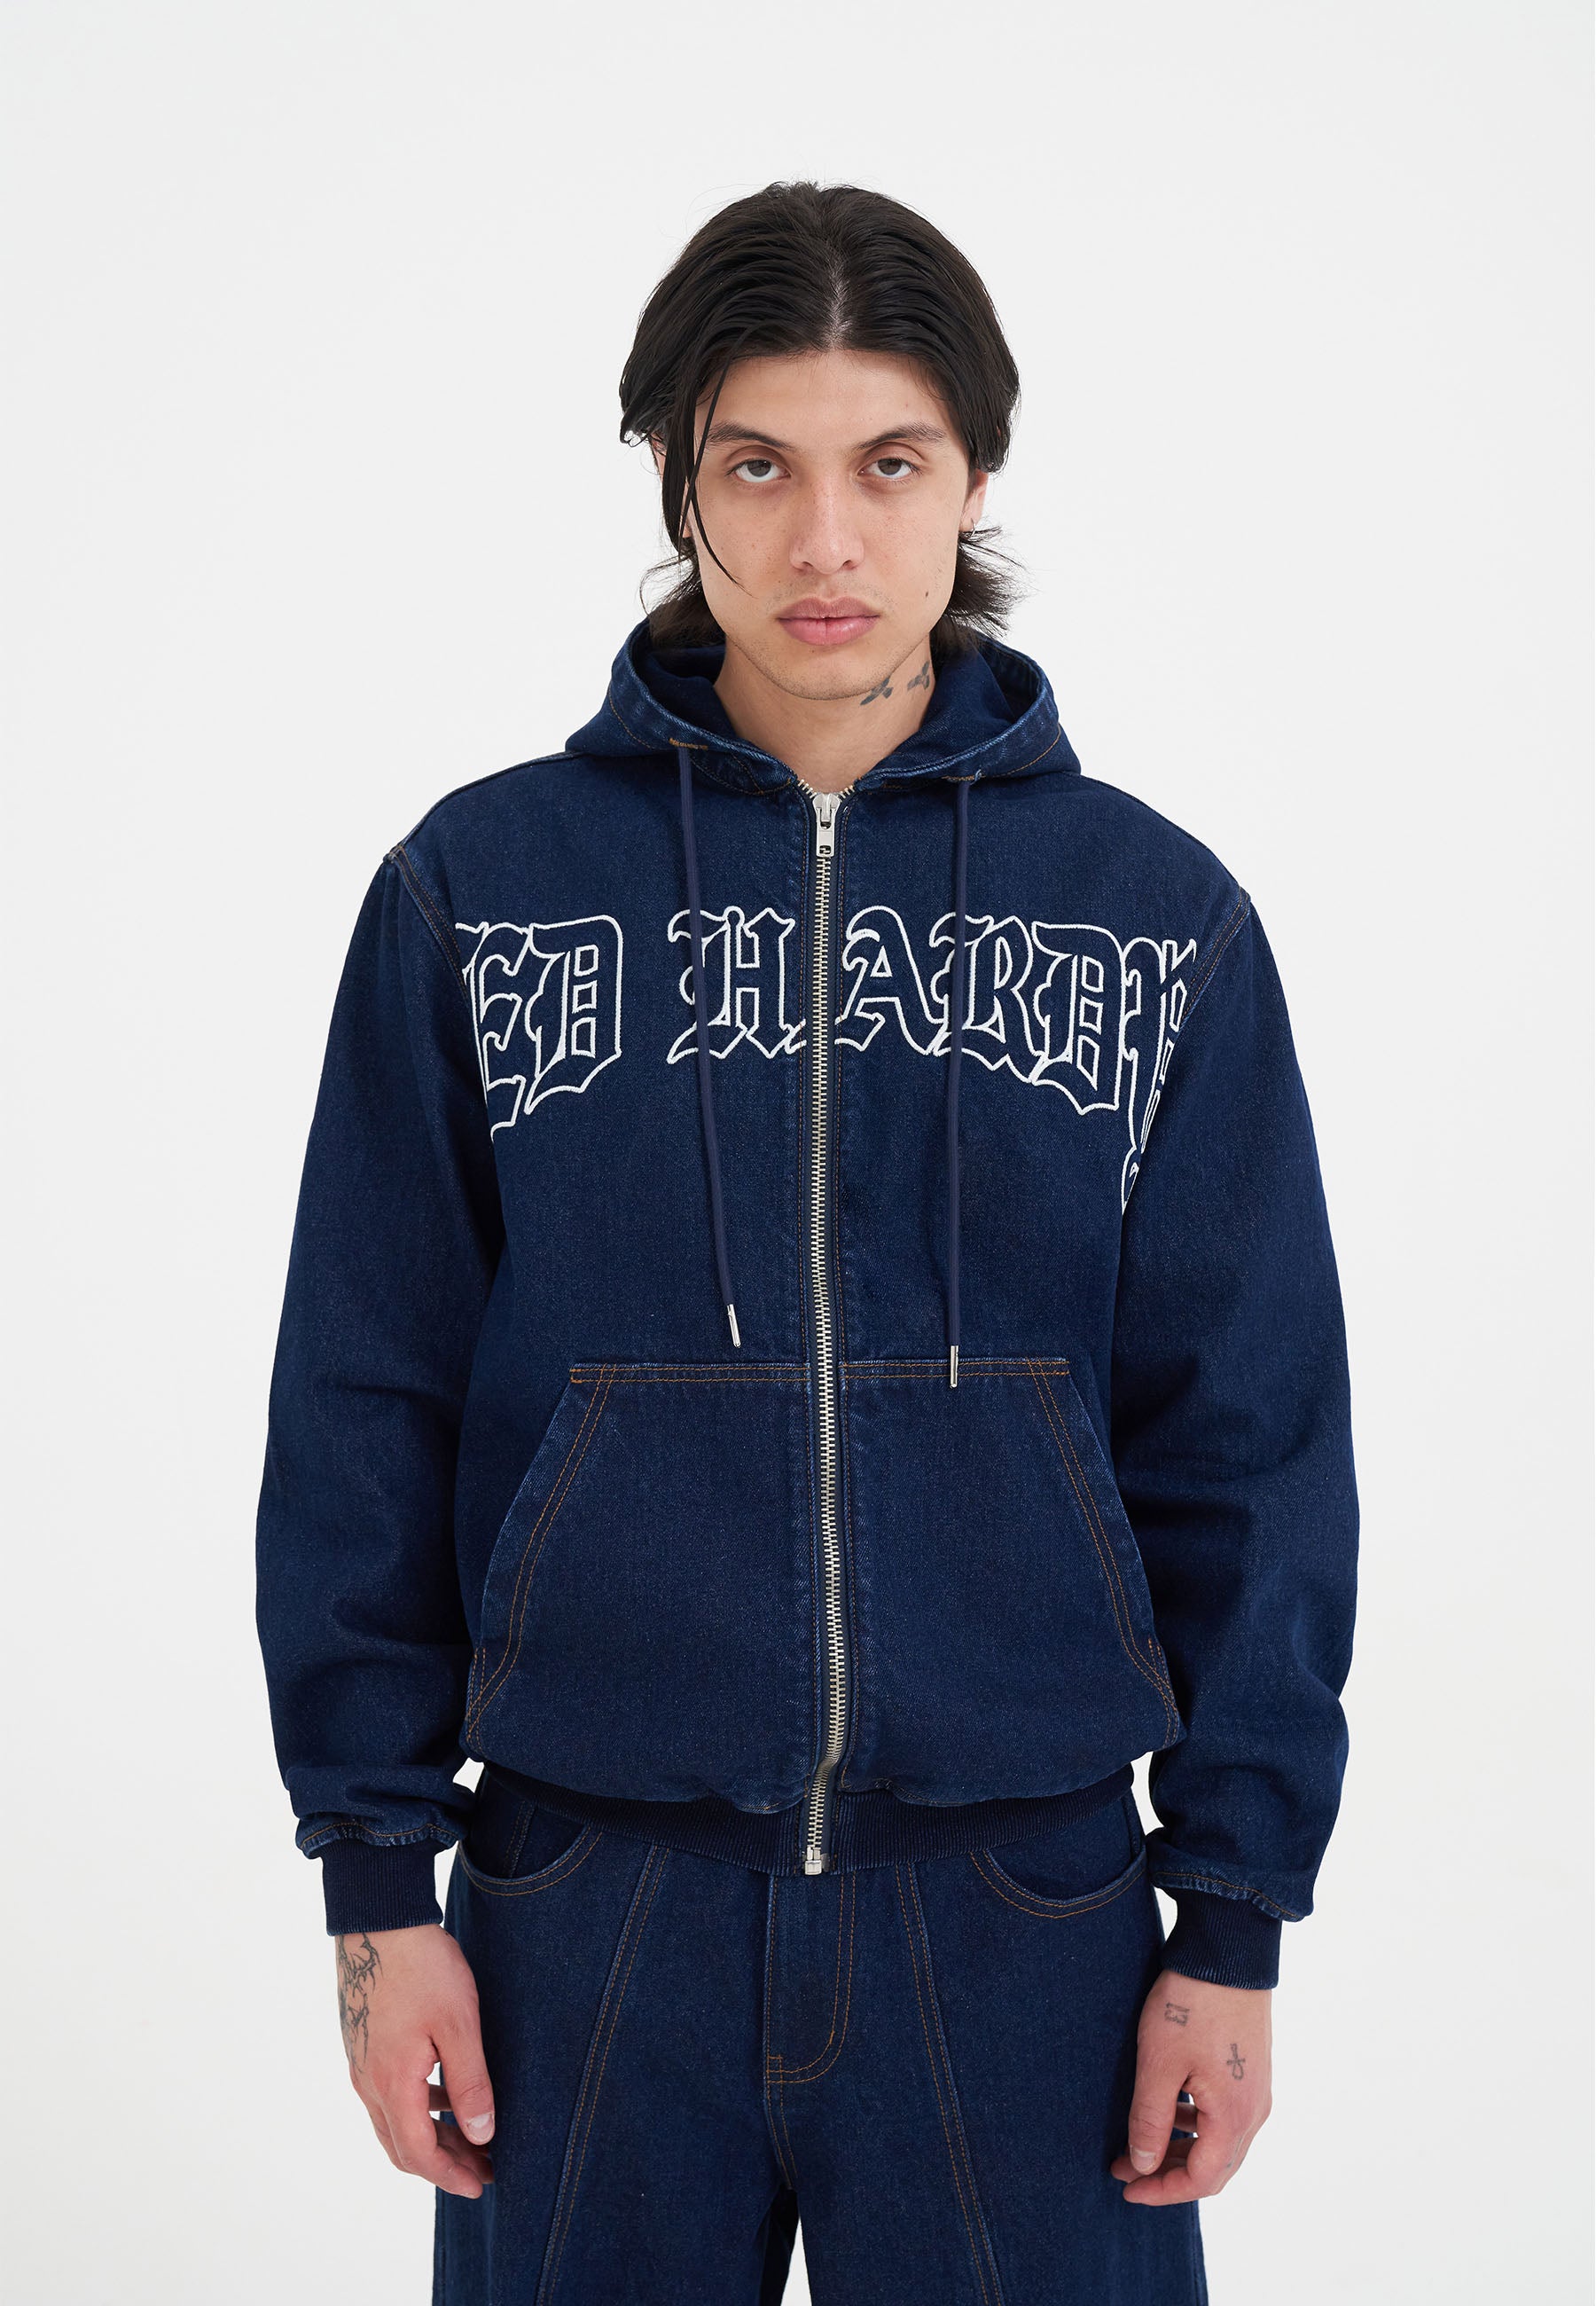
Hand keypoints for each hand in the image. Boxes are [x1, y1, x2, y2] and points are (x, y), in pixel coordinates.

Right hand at [335, 1924, 495, 2197]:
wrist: (379, 1920)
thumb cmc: (422, 1967)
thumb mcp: (459, 2024)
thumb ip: (470, 2083)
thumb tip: (482, 2134)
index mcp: (392, 2083)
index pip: (418, 2154)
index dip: (450, 2175)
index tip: (481, 2185)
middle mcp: (369, 2082)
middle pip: (402, 2147)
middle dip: (444, 2164)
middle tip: (484, 2168)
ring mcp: (361, 2064)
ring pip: (394, 2122)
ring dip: (431, 2137)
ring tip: (472, 2136)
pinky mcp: (363, 2045)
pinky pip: (388, 2096)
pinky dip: (418, 2109)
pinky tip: (445, 2095)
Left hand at [1109, 1968, 1271, 2204]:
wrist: (1228, 1951)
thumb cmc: (1191, 2005)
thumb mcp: (1159, 2064)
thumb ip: (1151, 2120)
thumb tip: (1144, 2165)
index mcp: (1235, 2117)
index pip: (1202, 2180)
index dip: (1163, 2192)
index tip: (1127, 2187)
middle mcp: (1254, 2110)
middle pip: (1214, 2165)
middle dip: (1167, 2172)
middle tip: (1125, 2167)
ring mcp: (1256, 2088)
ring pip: (1219, 2140)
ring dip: (1180, 2148)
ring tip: (1139, 2140)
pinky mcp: (1251, 2068)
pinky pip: (1224, 2114)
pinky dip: (1194, 2123)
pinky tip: (1168, 2108)